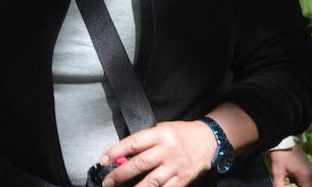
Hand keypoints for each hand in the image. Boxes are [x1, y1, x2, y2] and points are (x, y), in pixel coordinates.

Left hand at [100, 120, 217, 186]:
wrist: (208, 140)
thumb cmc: (181, 134)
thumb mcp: (161, 129)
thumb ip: (144, 142)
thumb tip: (123, 156)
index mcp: (159, 134)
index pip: (132, 143)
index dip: (115, 152)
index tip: (103, 160)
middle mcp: (167, 150)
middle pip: (139, 163)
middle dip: (120, 175)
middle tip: (107, 181)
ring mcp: (176, 166)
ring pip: (152, 181)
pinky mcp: (184, 178)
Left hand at [269, 143, 311, 186]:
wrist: (282, 141)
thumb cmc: (280, 156)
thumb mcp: (277, 172)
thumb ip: (279, 184)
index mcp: (306, 176)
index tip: (293, 186)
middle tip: (294, 184)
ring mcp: (311, 168)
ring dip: (305, 184)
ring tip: (294, 181)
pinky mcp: (309, 164)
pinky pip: (310, 176)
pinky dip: (305, 180)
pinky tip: (295, 177)